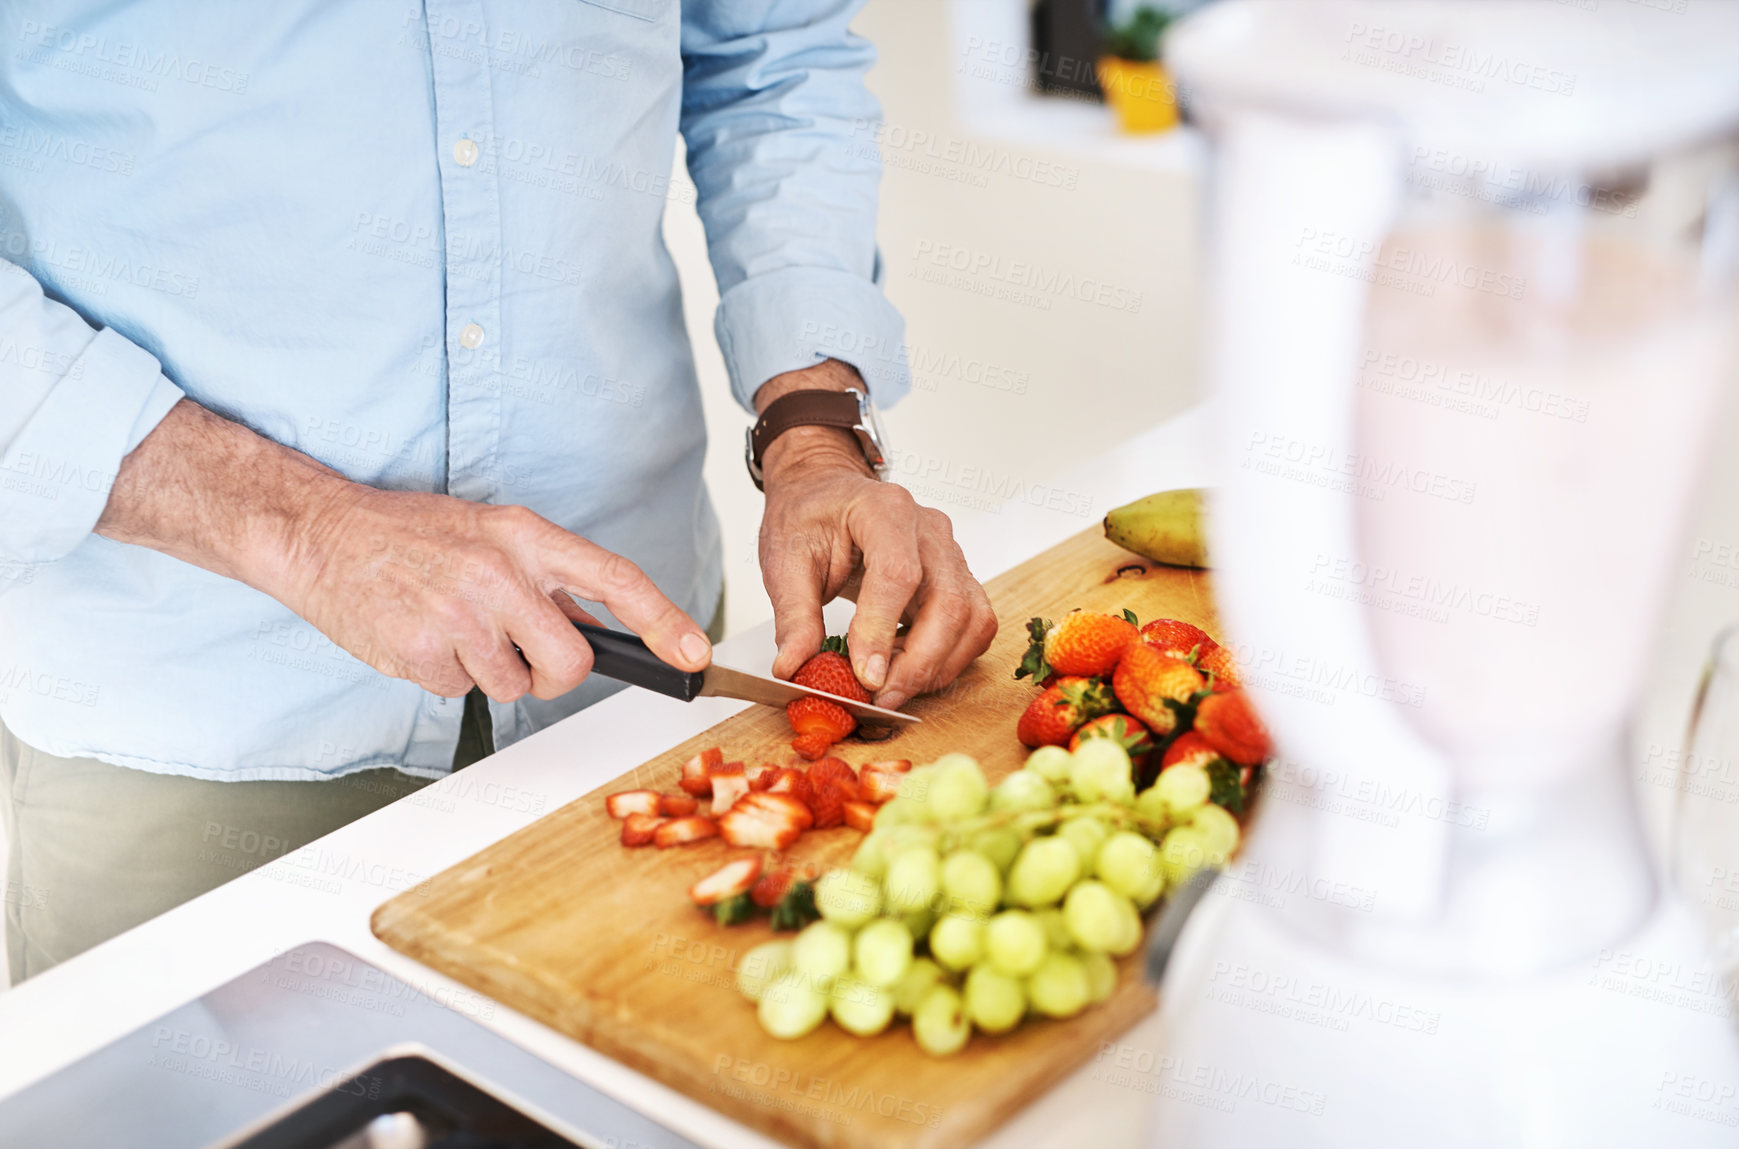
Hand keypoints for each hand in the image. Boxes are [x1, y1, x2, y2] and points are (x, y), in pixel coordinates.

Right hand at [275, 488, 711, 699]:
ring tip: (451, 626)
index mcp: (525, 536)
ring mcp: (460, 614)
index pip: (615, 578)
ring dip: (490, 671)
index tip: (695, 654)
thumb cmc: (410, 534)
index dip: (664, 620)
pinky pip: (463, 691)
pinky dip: (446, 675)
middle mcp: (499, 572)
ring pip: (514, 686)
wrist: (322, 534)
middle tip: (519, 652)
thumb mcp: (490, 532)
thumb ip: (546, 575)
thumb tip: (601, 627)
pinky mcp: (423, 651)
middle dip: (553, 673)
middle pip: (573, 662)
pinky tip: (422, 636)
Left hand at [756, 363, 996, 710]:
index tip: (865, 675)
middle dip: (917, 663)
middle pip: (948, 603)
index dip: (883, 629)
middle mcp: (929, 530)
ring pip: (972, 619)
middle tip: (880, 698)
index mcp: (884, 511)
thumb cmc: (809, 517)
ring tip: (891, 686)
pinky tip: (908, 667)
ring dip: (938, 665)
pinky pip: (975, 625)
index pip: (898, 574)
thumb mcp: (784, 559)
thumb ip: (793, 614)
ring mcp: (952, 553)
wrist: (828, 493)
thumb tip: (795, 667)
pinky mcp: (959, 578)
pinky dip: (949, 657)